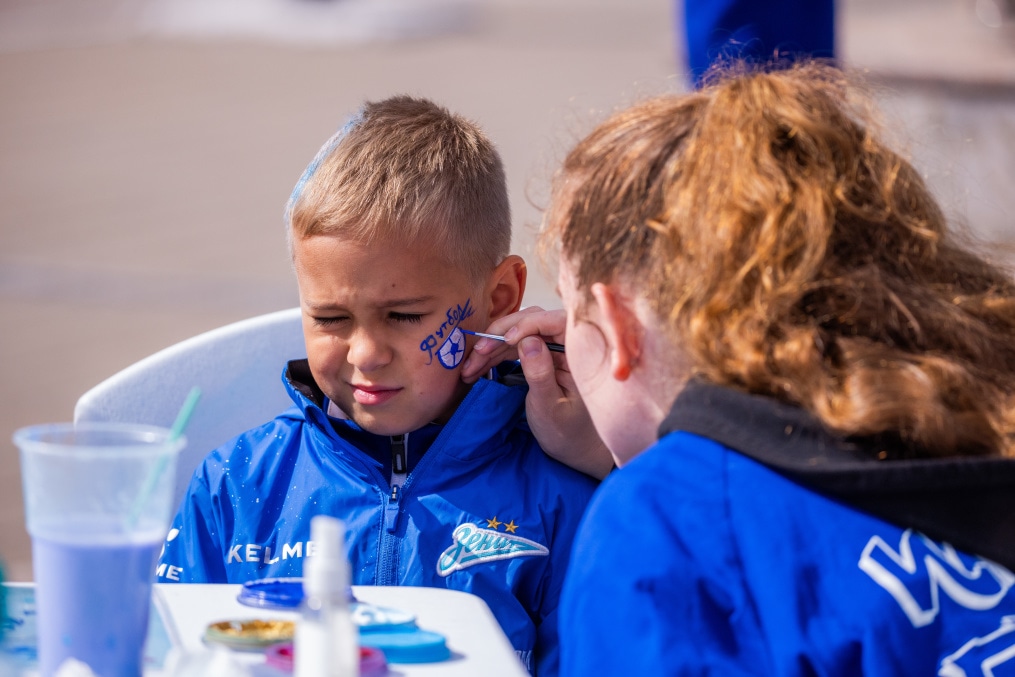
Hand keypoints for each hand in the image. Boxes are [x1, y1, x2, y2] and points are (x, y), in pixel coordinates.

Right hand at [461, 308, 613, 479]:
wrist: (574, 449)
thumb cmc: (568, 432)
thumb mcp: (550, 406)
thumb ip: (540, 373)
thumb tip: (529, 341)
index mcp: (580, 352)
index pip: (556, 321)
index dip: (528, 324)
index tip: (506, 340)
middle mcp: (567, 344)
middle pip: (531, 322)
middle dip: (500, 335)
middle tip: (477, 354)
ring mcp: (552, 349)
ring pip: (517, 334)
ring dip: (491, 348)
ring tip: (468, 368)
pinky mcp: (539, 356)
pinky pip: (514, 347)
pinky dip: (493, 356)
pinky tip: (476, 368)